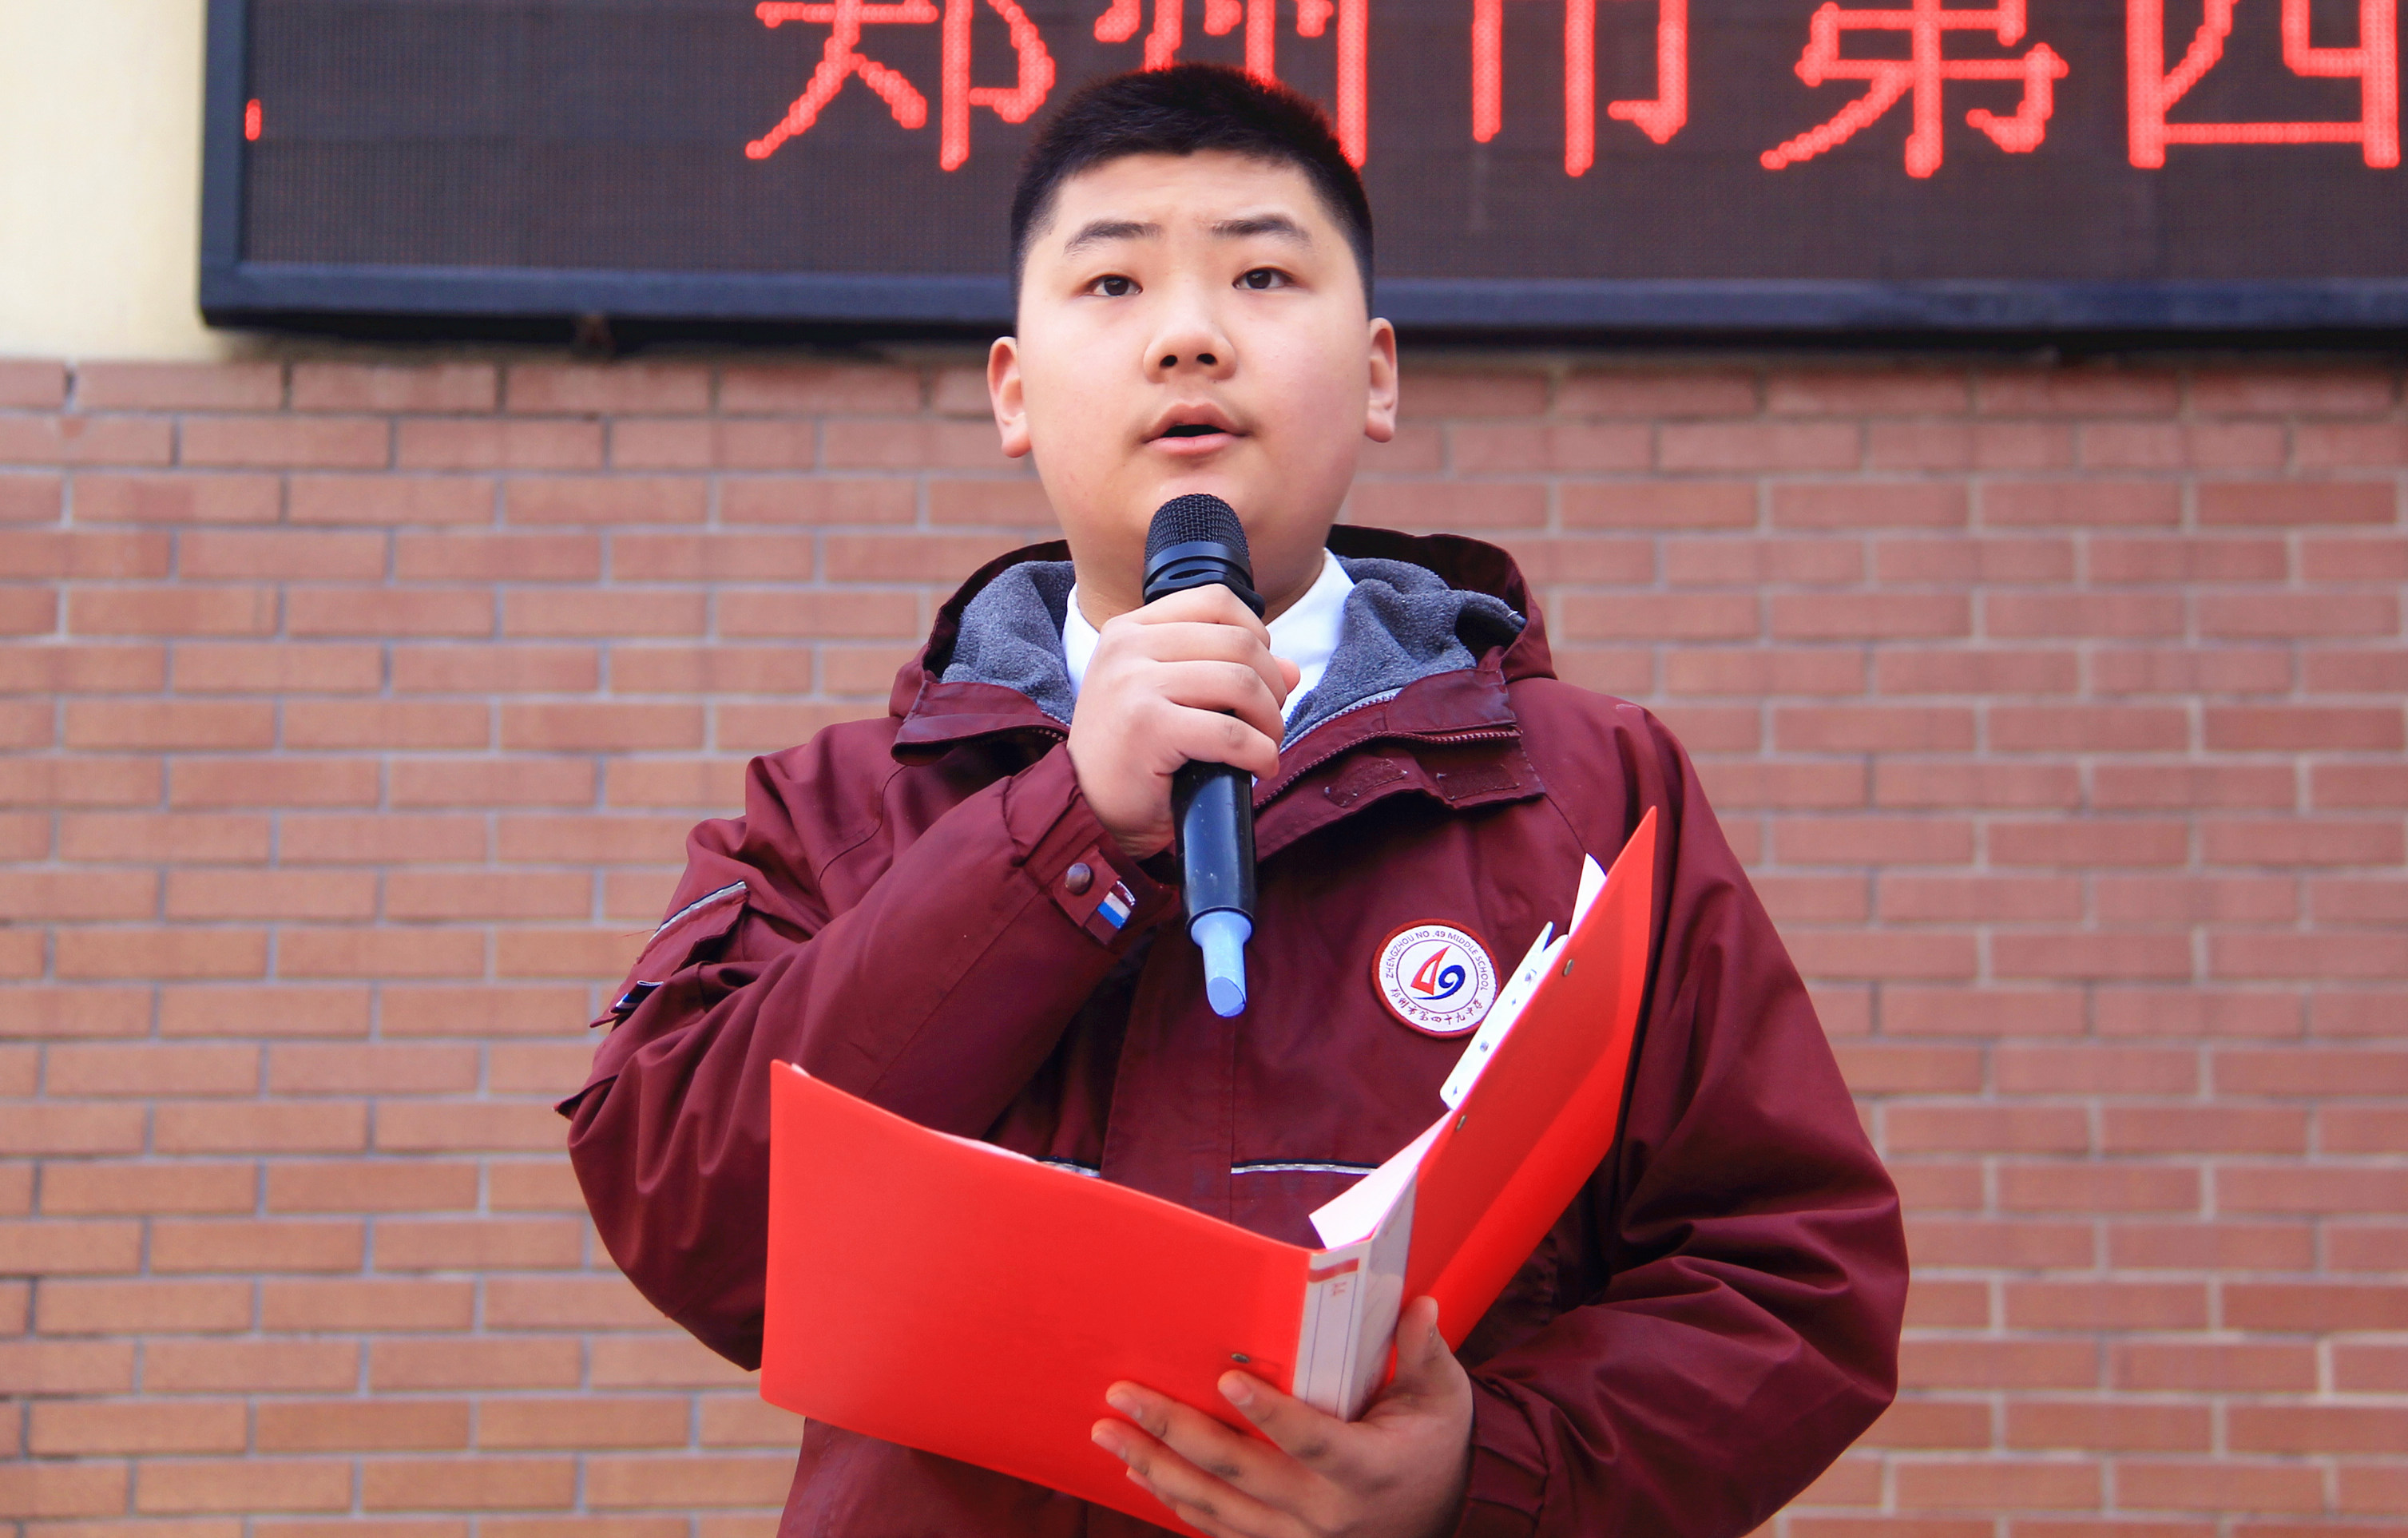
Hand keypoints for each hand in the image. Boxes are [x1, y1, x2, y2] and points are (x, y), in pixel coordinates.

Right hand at [1066, 584, 1300, 860]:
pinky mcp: (1147, 727)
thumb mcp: (1169, 695)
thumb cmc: (1131, 752)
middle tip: (1270, 721)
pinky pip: (1230, 733)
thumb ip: (1223, 670)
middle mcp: (1127, 648)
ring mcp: (1133, 685)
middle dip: (1271, 686)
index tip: (1261, 671)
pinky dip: (1260, 753)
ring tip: (1266, 745)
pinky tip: (1258, 768)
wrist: (1090, 808)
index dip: (1256, 633)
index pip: (1215, 601)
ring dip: (1270, 721)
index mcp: (1129, 630)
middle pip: (1238, 643)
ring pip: (1240, 683)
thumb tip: (1292, 669)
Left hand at [1091, 1296, 1473, 1537]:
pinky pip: (1218, 1529)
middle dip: (1173, 1431)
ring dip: (1155, 1468)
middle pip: (1240, 1471)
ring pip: (1215, 1506)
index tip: (1226, 1377)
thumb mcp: (1442, 1396)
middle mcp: (1327, 1510)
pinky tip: (1139, 1472)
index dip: (1270, 1413)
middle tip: (1121, 1395)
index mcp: (1367, 1466)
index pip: (1312, 1439)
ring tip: (1109, 1434)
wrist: (1444, 1518)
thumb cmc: (1435, 1441)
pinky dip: (1175, 1501)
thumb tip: (1419, 1304)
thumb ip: (1422, 1352)